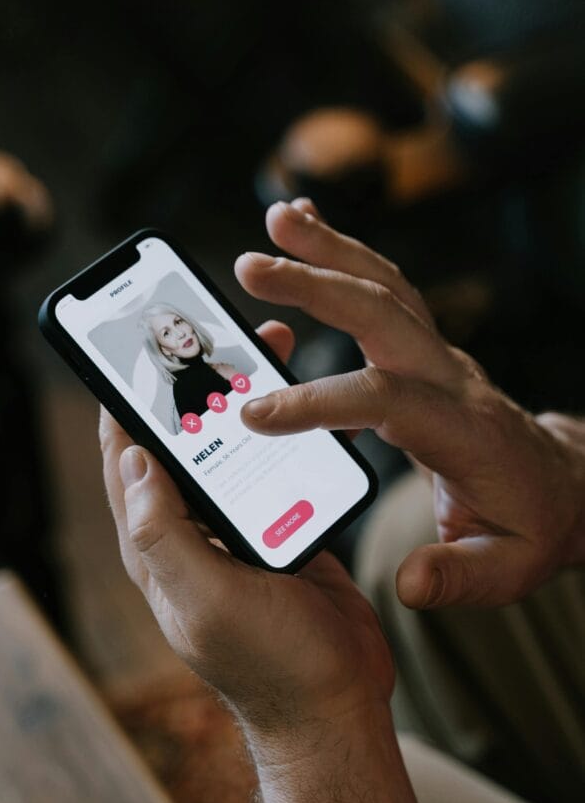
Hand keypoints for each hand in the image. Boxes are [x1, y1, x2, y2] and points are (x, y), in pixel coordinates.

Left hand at [100, 320, 392, 746]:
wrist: (336, 705)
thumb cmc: (270, 662)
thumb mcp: (205, 599)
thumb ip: (165, 533)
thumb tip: (134, 460)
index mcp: (158, 546)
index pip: (127, 460)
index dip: (123, 402)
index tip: (133, 346)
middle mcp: (191, 534)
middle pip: (179, 444)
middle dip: (190, 386)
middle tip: (211, 334)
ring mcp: (237, 533)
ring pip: (230, 449)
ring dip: (240, 401)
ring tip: (262, 350)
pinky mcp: (281, 531)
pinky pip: (274, 469)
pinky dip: (282, 432)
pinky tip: (302, 403)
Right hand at [236, 199, 584, 608]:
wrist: (563, 485)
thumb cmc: (530, 525)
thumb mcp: (508, 569)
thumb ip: (459, 578)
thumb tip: (409, 583)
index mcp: (463, 431)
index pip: (385, 400)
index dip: (319, 401)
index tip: (256, 411)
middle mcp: (452, 379)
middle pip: (385, 314)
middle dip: (316, 284)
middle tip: (249, 267)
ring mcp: (441, 356)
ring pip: (387, 286)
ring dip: (331, 249)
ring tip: (277, 219)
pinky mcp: (427, 350)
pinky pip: (388, 292)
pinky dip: (347, 257)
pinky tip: (309, 236)